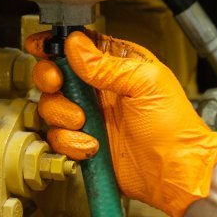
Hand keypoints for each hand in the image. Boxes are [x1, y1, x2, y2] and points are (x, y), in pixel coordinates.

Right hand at [25, 29, 216, 216]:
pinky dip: (71, 142)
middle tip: (58, 84)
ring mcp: (92, 116)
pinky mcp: (85, 142)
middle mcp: (100, 88)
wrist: (175, 171)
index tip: (41, 48)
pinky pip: (60, 138)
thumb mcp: (145, 84)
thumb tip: (74, 45)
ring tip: (85, 122)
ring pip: (52, 106)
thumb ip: (107, 64)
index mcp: (118, 65)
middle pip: (56, 73)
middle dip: (50, 78)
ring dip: (63, 115)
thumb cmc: (174, 126)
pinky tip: (93, 146)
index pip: (79, 46)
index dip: (56, 44)